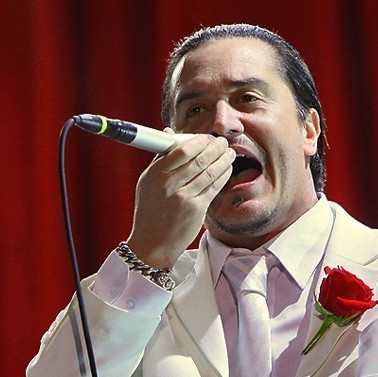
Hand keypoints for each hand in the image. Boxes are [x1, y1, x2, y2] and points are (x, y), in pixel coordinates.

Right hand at [127, 133, 234, 268]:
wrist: (153, 243)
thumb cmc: (150, 211)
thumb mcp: (147, 182)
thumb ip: (160, 158)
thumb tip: (170, 133)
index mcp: (156, 175)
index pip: (181, 150)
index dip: (198, 141)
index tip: (206, 138)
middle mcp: (169, 185)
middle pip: (199, 159)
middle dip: (215, 148)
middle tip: (223, 142)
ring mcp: (184, 197)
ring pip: (210, 172)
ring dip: (223, 160)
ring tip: (230, 153)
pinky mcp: (196, 210)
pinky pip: (214, 187)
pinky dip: (223, 176)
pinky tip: (227, 169)